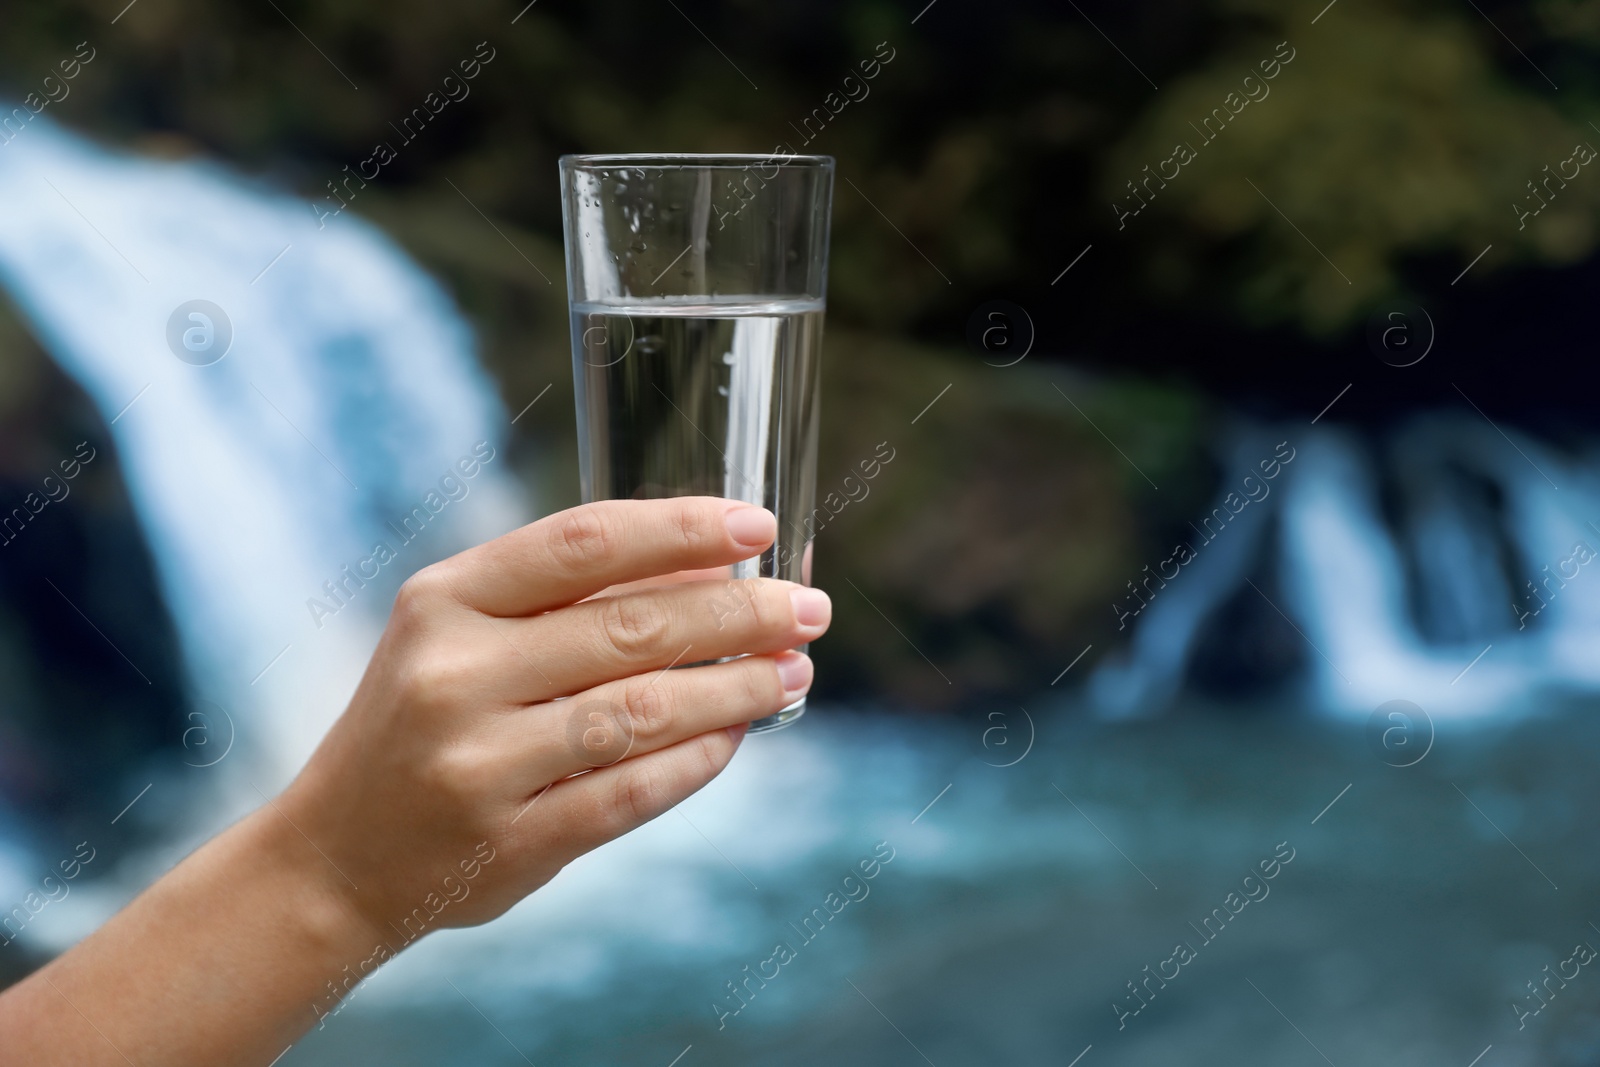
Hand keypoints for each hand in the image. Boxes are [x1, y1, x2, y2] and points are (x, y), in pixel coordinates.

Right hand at [279, 496, 830, 944]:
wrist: (333, 858)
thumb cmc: (421, 723)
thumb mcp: (461, 637)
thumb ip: (568, 601)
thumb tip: (711, 566)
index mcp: (442, 600)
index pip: (582, 542)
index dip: (681, 528)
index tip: (759, 525)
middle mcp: (454, 673)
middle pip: (630, 626)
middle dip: (738, 614)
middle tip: (807, 609)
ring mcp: (477, 764)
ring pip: (642, 711)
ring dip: (735, 689)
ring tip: (792, 672)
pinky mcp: (506, 843)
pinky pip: (630, 792)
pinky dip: (696, 761)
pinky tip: (735, 737)